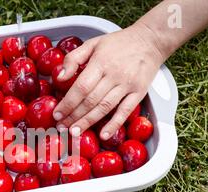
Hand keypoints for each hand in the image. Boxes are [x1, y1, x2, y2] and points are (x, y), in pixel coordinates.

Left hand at [53, 23, 165, 139]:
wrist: (150, 40)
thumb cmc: (119, 43)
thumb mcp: (93, 43)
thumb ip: (73, 58)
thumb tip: (59, 77)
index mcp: (100, 62)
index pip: (81, 87)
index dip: (68, 103)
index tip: (57, 114)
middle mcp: (114, 75)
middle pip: (90, 100)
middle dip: (74, 116)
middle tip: (62, 127)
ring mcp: (127, 85)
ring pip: (105, 107)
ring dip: (88, 122)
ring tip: (75, 132)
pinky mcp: (139, 92)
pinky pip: (126, 111)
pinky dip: (115, 124)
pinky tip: (104, 135)